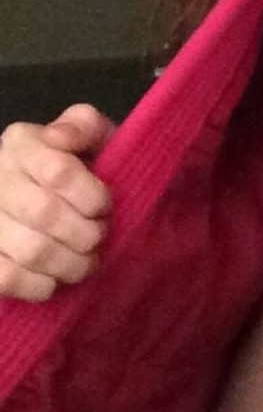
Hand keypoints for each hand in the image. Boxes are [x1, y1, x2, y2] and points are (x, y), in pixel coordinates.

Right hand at [0, 104, 113, 301]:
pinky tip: (55, 279)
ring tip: (86, 262)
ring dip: (70, 264)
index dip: (91, 196)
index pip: (58, 170)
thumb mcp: (92, 138)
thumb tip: (61, 136)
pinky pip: (7, 279)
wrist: (56, 201)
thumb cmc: (80, 168)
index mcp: (21, 142)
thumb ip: (85, 126)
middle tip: (98, 238)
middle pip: (45, 214)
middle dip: (85, 233)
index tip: (105, 207)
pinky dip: (40, 285)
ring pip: (30, 250)